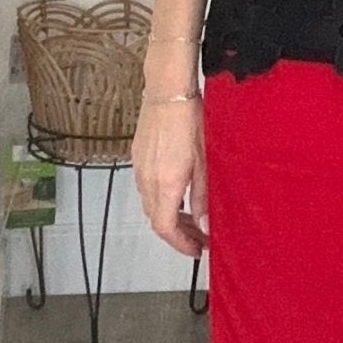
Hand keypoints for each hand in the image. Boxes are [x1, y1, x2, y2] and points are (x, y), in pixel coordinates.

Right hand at [132, 95, 208, 256]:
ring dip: (170, 218)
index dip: (181, 245)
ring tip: (191, 219)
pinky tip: (177, 195)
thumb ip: (202, 196)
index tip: (197, 249)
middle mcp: (148, 181)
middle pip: (157, 221)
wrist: (167, 93)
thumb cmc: (190, 121)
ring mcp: (140, 170)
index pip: (166, 229)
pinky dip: (161, 200)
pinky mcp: (138, 159)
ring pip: (150, 206)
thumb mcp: (204, 163)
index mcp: (166, 185)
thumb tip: (203, 222)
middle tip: (199, 237)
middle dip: (178, 235)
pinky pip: (146, 190)